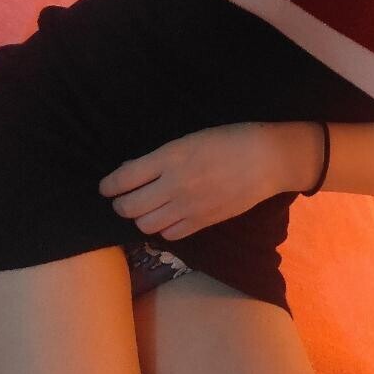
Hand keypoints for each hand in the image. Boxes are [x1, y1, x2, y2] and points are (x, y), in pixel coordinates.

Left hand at [98, 122, 282, 240]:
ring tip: (143, 209)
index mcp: (169, 158)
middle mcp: (174, 186)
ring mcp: (189, 207)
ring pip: (146, 225)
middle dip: (120, 204)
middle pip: (130, 207)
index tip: (106, 187)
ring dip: (139, 218)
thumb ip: (160, 157)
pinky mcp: (203, 222)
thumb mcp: (189, 139)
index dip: (108, 186)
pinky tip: (166, 218)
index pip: (124, 179)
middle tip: (122, 199)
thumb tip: (131, 171)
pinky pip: (170, 235)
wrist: (266, 159)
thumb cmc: (229, 139)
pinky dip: (162, 229)